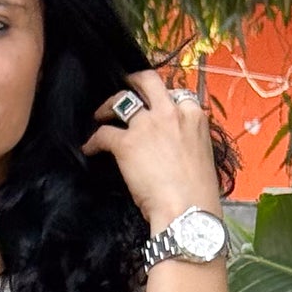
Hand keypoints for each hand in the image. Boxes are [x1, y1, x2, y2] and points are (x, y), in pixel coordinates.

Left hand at [82, 67, 222, 232]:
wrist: (188, 211)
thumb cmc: (198, 194)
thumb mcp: (202, 154)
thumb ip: (189, 139)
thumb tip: (177, 143)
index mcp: (194, 116)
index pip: (175, 94)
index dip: (162, 98)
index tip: (154, 104)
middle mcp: (171, 113)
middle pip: (148, 81)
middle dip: (133, 81)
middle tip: (124, 88)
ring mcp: (147, 125)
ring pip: (122, 100)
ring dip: (108, 105)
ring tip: (101, 115)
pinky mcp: (127, 144)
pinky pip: (103, 134)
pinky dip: (94, 141)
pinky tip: (90, 149)